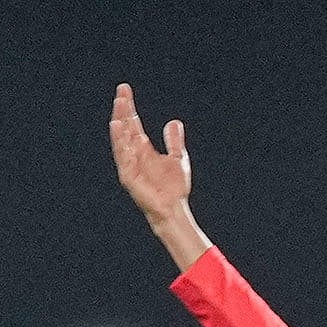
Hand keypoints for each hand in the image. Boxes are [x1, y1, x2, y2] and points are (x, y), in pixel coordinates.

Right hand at [109, 83, 190, 227]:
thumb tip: (173, 121)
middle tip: (121, 92)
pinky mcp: (128, 175)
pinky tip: (118, 129)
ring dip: (119, 123)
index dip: (129, 107)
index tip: (125, 89)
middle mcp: (133, 153)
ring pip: (121, 139)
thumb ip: (174, 141)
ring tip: (119, 106)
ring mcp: (129, 164)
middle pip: (125, 127)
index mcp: (143, 148)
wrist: (173, 208)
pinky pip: (122, 156)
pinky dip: (120, 142)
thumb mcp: (178, 158)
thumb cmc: (173, 187)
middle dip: (123, 110)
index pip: (133, 122)